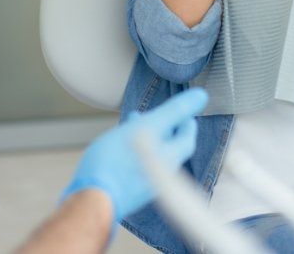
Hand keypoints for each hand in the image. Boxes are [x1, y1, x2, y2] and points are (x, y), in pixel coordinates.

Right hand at [60, 88, 207, 222]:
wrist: (93, 199)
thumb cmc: (118, 163)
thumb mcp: (148, 128)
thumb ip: (174, 112)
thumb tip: (201, 96)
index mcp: (169, 160)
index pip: (187, 140)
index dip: (187, 124)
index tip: (187, 114)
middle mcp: (160, 175)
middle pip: (169, 149)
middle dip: (166, 129)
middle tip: (164, 116)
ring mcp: (142, 183)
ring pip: (151, 155)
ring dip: (147, 136)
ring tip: (135, 120)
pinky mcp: (126, 188)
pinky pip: (136, 165)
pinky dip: (134, 149)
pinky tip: (119, 143)